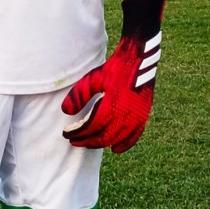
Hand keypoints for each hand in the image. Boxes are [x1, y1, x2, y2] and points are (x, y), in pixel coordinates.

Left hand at [61, 0, 164, 153]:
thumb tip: (66, 111)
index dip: (79, 134)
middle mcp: (125, 115)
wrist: (138, 59)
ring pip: (117, 138)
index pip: (92, 128)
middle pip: (103, 137)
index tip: (67, 134)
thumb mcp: (93, 78)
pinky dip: (124, 144)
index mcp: (112, 105)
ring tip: (89, 144)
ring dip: (102, 144)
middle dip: (87, 141)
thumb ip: (79, 95)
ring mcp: (137, 116)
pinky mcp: (144, 115)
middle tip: (74, 141)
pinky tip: (115, 149)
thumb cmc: (114, 68)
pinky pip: (135, 135)